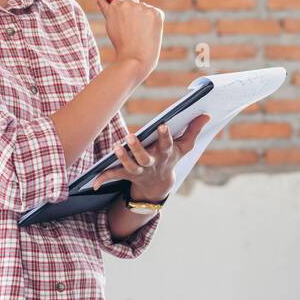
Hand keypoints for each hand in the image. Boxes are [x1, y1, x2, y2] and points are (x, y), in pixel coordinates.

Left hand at [90, 113, 212, 203]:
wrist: (159, 184)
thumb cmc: (171, 158)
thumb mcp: (184, 147)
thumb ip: (194, 130)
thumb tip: (206, 114)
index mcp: (165, 154)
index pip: (166, 144)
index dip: (165, 136)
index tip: (163, 124)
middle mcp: (151, 163)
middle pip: (144, 158)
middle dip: (138, 148)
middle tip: (130, 136)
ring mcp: (138, 170)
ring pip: (129, 166)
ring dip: (122, 158)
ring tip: (116, 146)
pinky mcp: (126, 174)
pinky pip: (114, 176)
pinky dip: (103, 179)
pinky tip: (92, 183)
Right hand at [93, 0, 163, 83]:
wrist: (135, 57)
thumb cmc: (120, 42)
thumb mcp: (110, 23)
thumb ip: (104, 7)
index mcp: (116, 5)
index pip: (121, 0)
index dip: (124, 12)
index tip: (125, 19)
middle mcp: (129, 4)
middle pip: (134, 2)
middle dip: (134, 12)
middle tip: (133, 29)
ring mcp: (144, 8)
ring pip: (145, 8)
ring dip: (144, 16)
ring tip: (140, 33)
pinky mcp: (156, 13)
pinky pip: (156, 13)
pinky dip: (154, 21)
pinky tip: (149, 32)